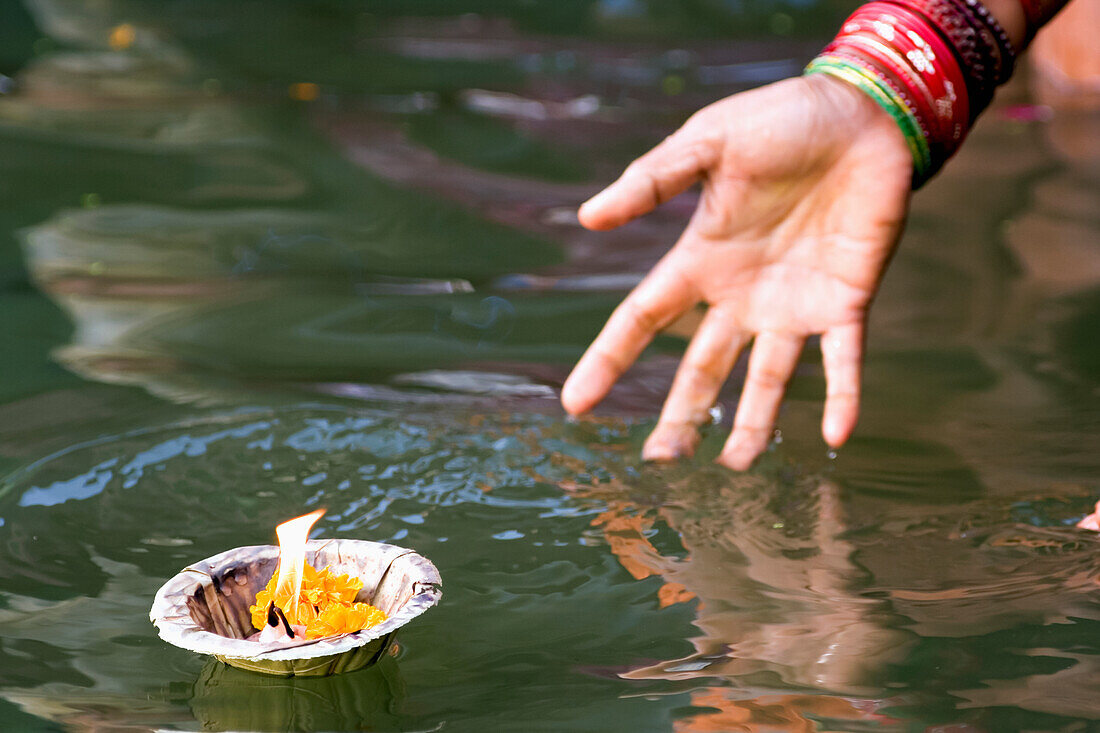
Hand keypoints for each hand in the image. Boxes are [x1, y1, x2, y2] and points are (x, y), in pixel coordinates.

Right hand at [562, 73, 912, 469]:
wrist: (860, 114)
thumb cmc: (779, 122)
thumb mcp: (707, 144)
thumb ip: (653, 181)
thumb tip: (587, 217)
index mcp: (701, 259)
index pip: (641, 319)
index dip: (607, 360)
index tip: (575, 404)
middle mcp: (741, 294)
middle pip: (703, 367)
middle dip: (682, 414)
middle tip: (662, 461)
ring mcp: (793, 303)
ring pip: (768, 379)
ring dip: (754, 424)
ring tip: (734, 468)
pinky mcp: (846, 301)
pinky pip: (843, 360)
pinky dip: (843, 396)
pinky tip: (838, 436)